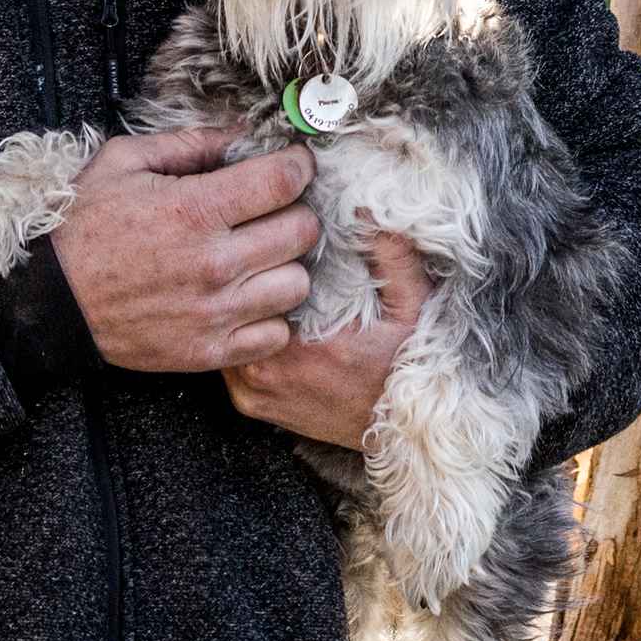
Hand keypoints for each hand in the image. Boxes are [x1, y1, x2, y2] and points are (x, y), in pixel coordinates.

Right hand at [46, 129, 318, 371]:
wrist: (46, 303)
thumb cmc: (81, 228)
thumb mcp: (123, 163)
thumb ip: (188, 143)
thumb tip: (242, 131)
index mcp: (192, 209)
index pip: (284, 179)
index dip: (297, 165)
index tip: (292, 164)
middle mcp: (212, 263)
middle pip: (302, 231)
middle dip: (296, 211)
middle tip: (276, 209)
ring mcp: (213, 312)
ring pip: (297, 284)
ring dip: (287, 265)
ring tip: (263, 256)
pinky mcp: (207, 351)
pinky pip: (275, 335)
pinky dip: (270, 317)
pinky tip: (249, 298)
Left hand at [224, 227, 431, 448]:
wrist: (400, 431)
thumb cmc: (405, 369)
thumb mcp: (413, 308)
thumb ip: (393, 258)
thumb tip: (370, 209)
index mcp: (300, 342)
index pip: (259, 282)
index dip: (263, 255)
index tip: (274, 238)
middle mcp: (267, 369)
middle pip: (234, 306)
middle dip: (245, 279)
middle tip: (258, 255)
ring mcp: (254, 390)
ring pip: (227, 331)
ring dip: (240, 310)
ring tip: (256, 286)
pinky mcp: (251, 405)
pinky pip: (230, 361)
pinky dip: (241, 340)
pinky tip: (261, 323)